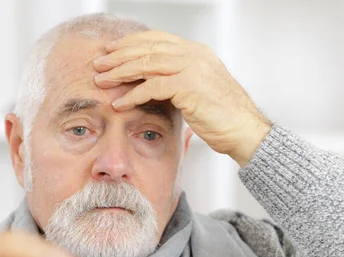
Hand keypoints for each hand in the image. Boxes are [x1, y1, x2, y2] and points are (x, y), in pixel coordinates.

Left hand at [93, 30, 272, 166]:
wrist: (244, 130)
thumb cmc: (223, 116)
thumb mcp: (199, 90)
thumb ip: (178, 80)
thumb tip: (151, 82)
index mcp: (196, 52)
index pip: (157, 39)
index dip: (131, 43)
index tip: (112, 51)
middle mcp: (194, 55)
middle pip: (147, 48)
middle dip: (119, 56)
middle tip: (99, 64)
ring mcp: (192, 68)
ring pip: (146, 64)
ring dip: (120, 72)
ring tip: (102, 81)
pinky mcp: (189, 87)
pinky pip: (152, 87)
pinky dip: (132, 95)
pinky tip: (119, 102)